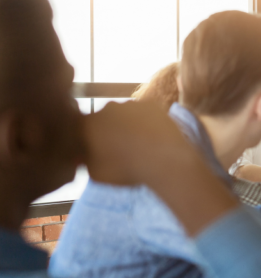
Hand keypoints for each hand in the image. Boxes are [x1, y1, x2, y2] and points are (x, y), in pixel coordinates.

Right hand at [83, 101, 197, 186]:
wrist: (162, 160)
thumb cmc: (125, 169)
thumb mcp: (96, 174)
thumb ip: (85, 161)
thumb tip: (82, 156)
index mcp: (87, 124)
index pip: (80, 129)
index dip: (87, 140)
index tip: (96, 151)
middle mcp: (106, 108)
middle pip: (103, 119)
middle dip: (108, 131)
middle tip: (119, 148)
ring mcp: (129, 103)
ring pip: (124, 114)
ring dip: (127, 125)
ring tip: (138, 144)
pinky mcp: (150, 104)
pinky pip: (143, 113)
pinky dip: (145, 122)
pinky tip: (151, 136)